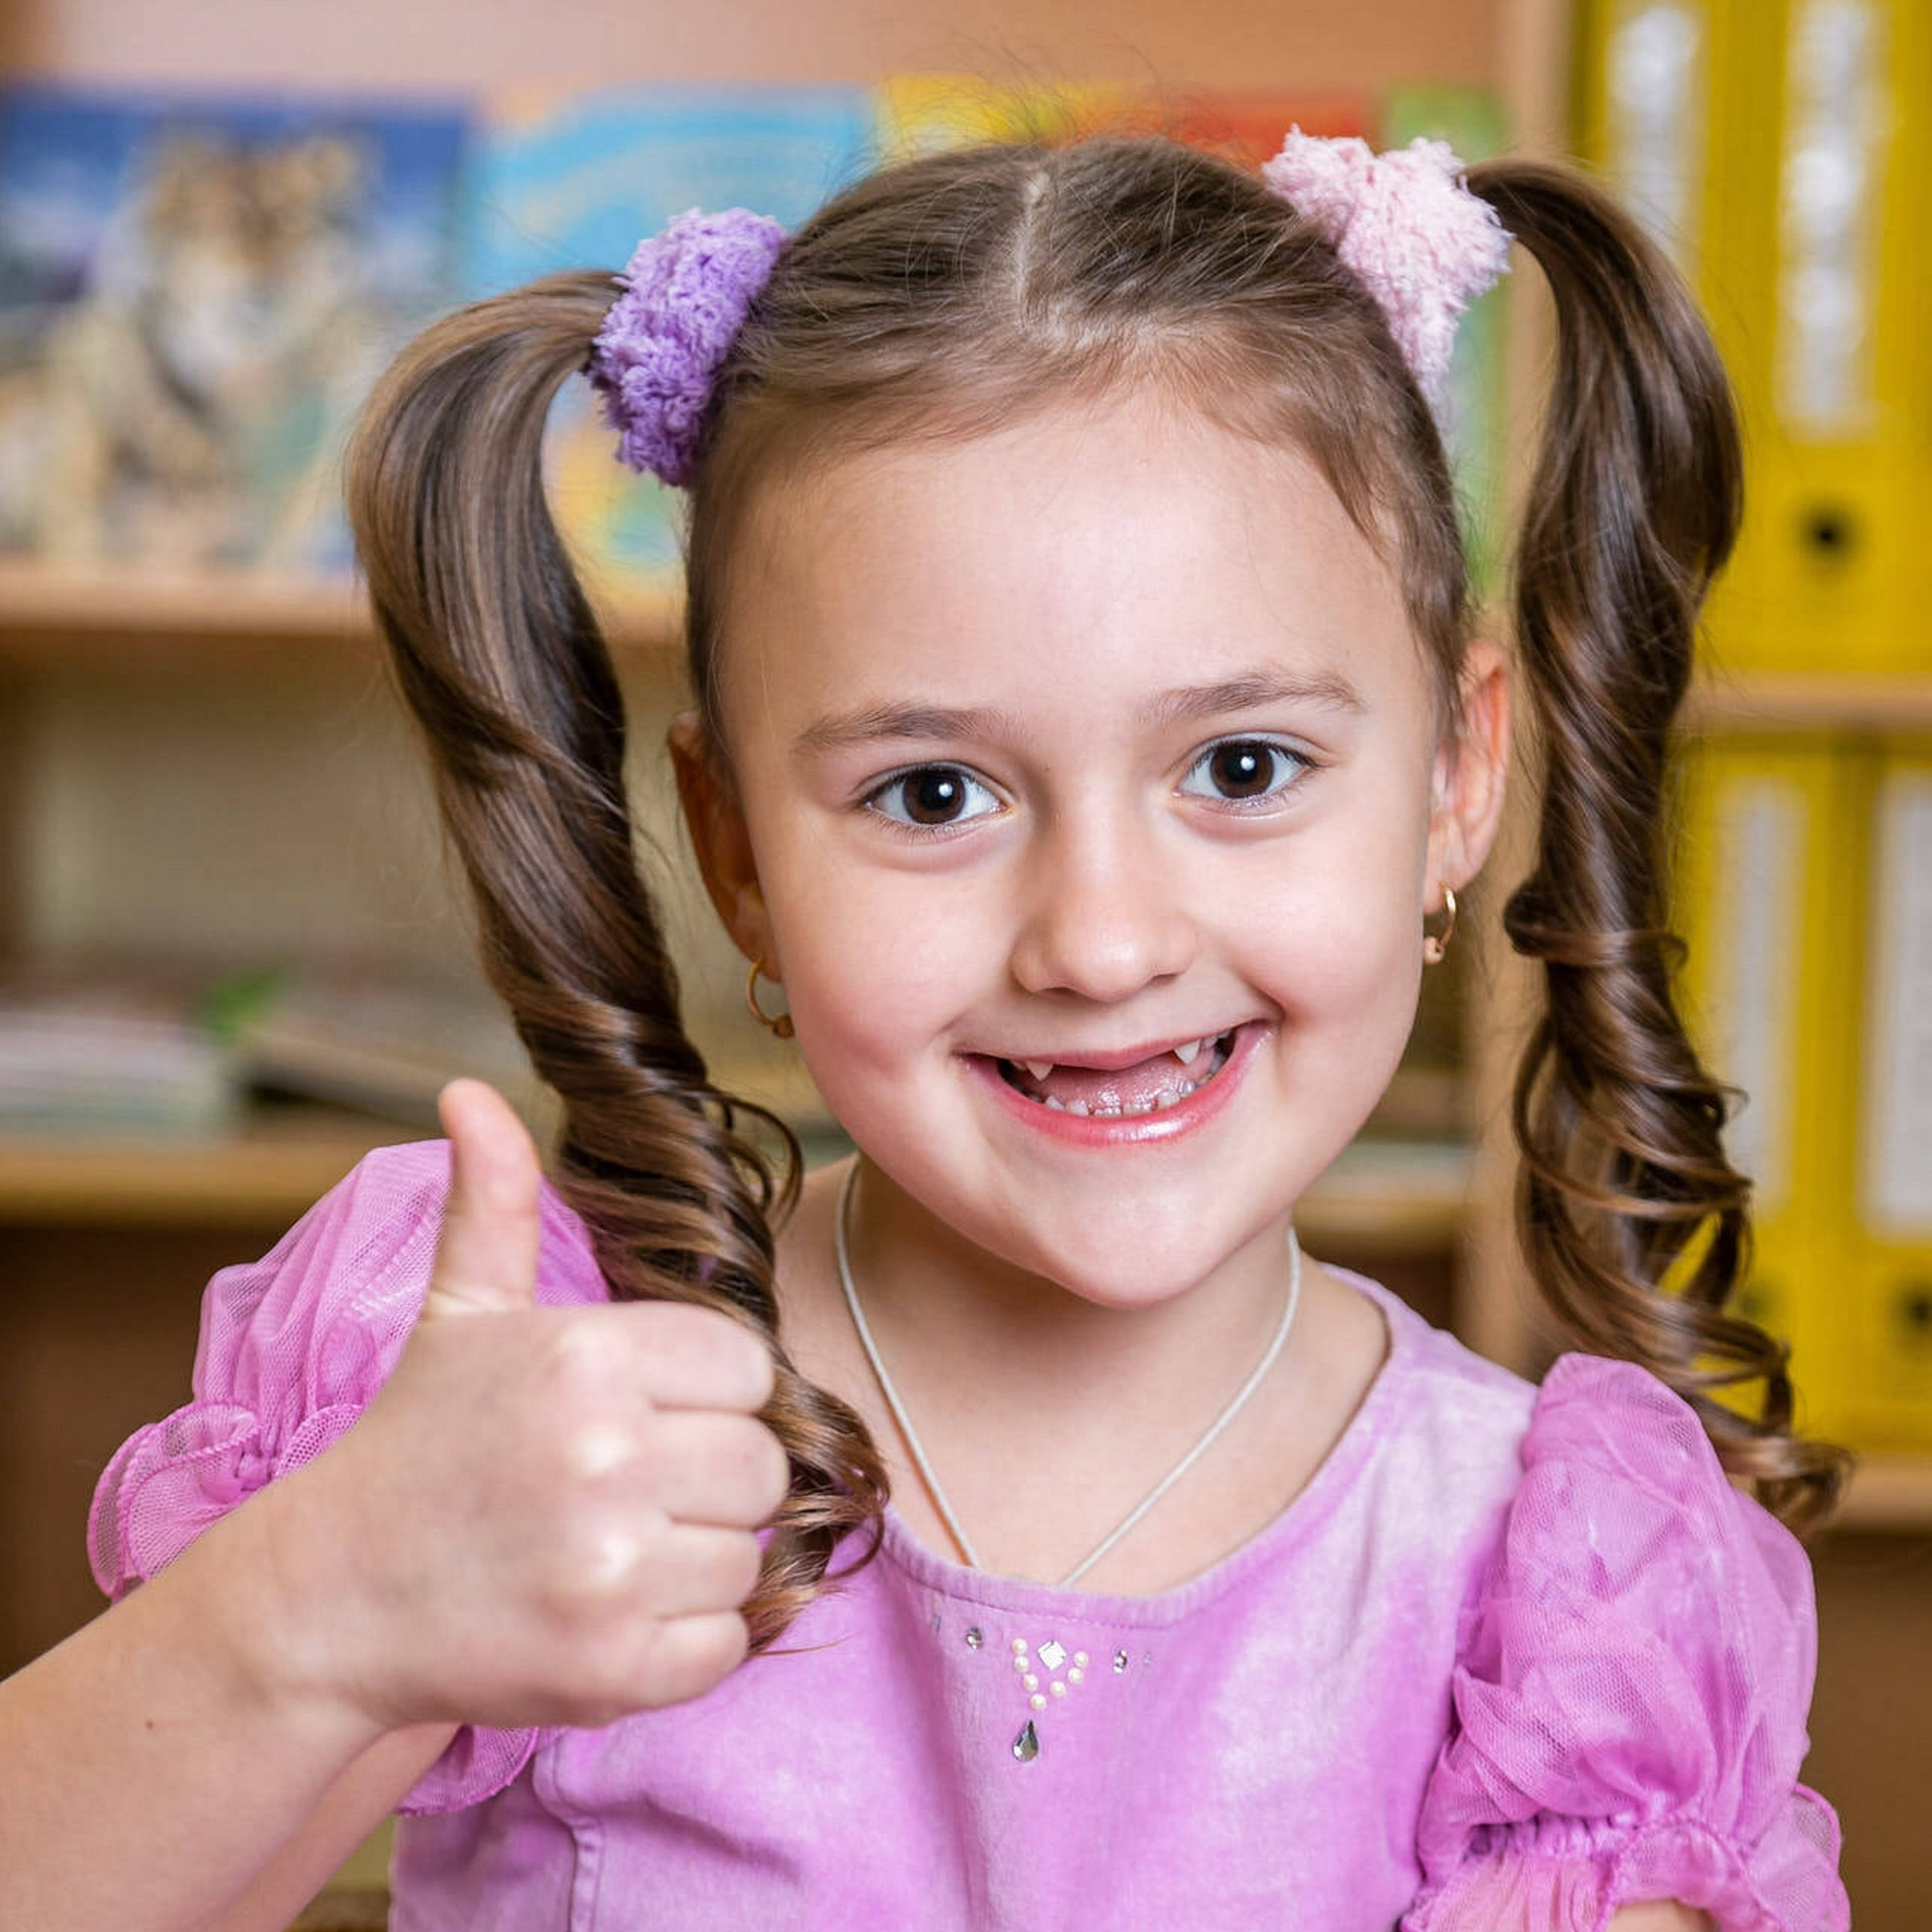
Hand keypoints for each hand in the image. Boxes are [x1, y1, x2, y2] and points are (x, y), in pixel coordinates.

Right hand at [262, 1077, 790, 1734]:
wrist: (331, 1597)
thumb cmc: (417, 1444)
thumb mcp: (460, 1315)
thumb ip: (495, 1202)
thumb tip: (469, 1091)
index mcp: (587, 1358)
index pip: (747, 1366)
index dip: (706, 1393)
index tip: (644, 1414)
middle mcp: (606, 1458)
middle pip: (761, 1463)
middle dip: (708, 1476)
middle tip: (628, 1489)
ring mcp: (610, 1570)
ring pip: (748, 1554)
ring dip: (694, 1559)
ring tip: (610, 1549)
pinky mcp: (610, 1669)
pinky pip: (722, 1645)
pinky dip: (683, 1641)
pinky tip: (610, 1613)